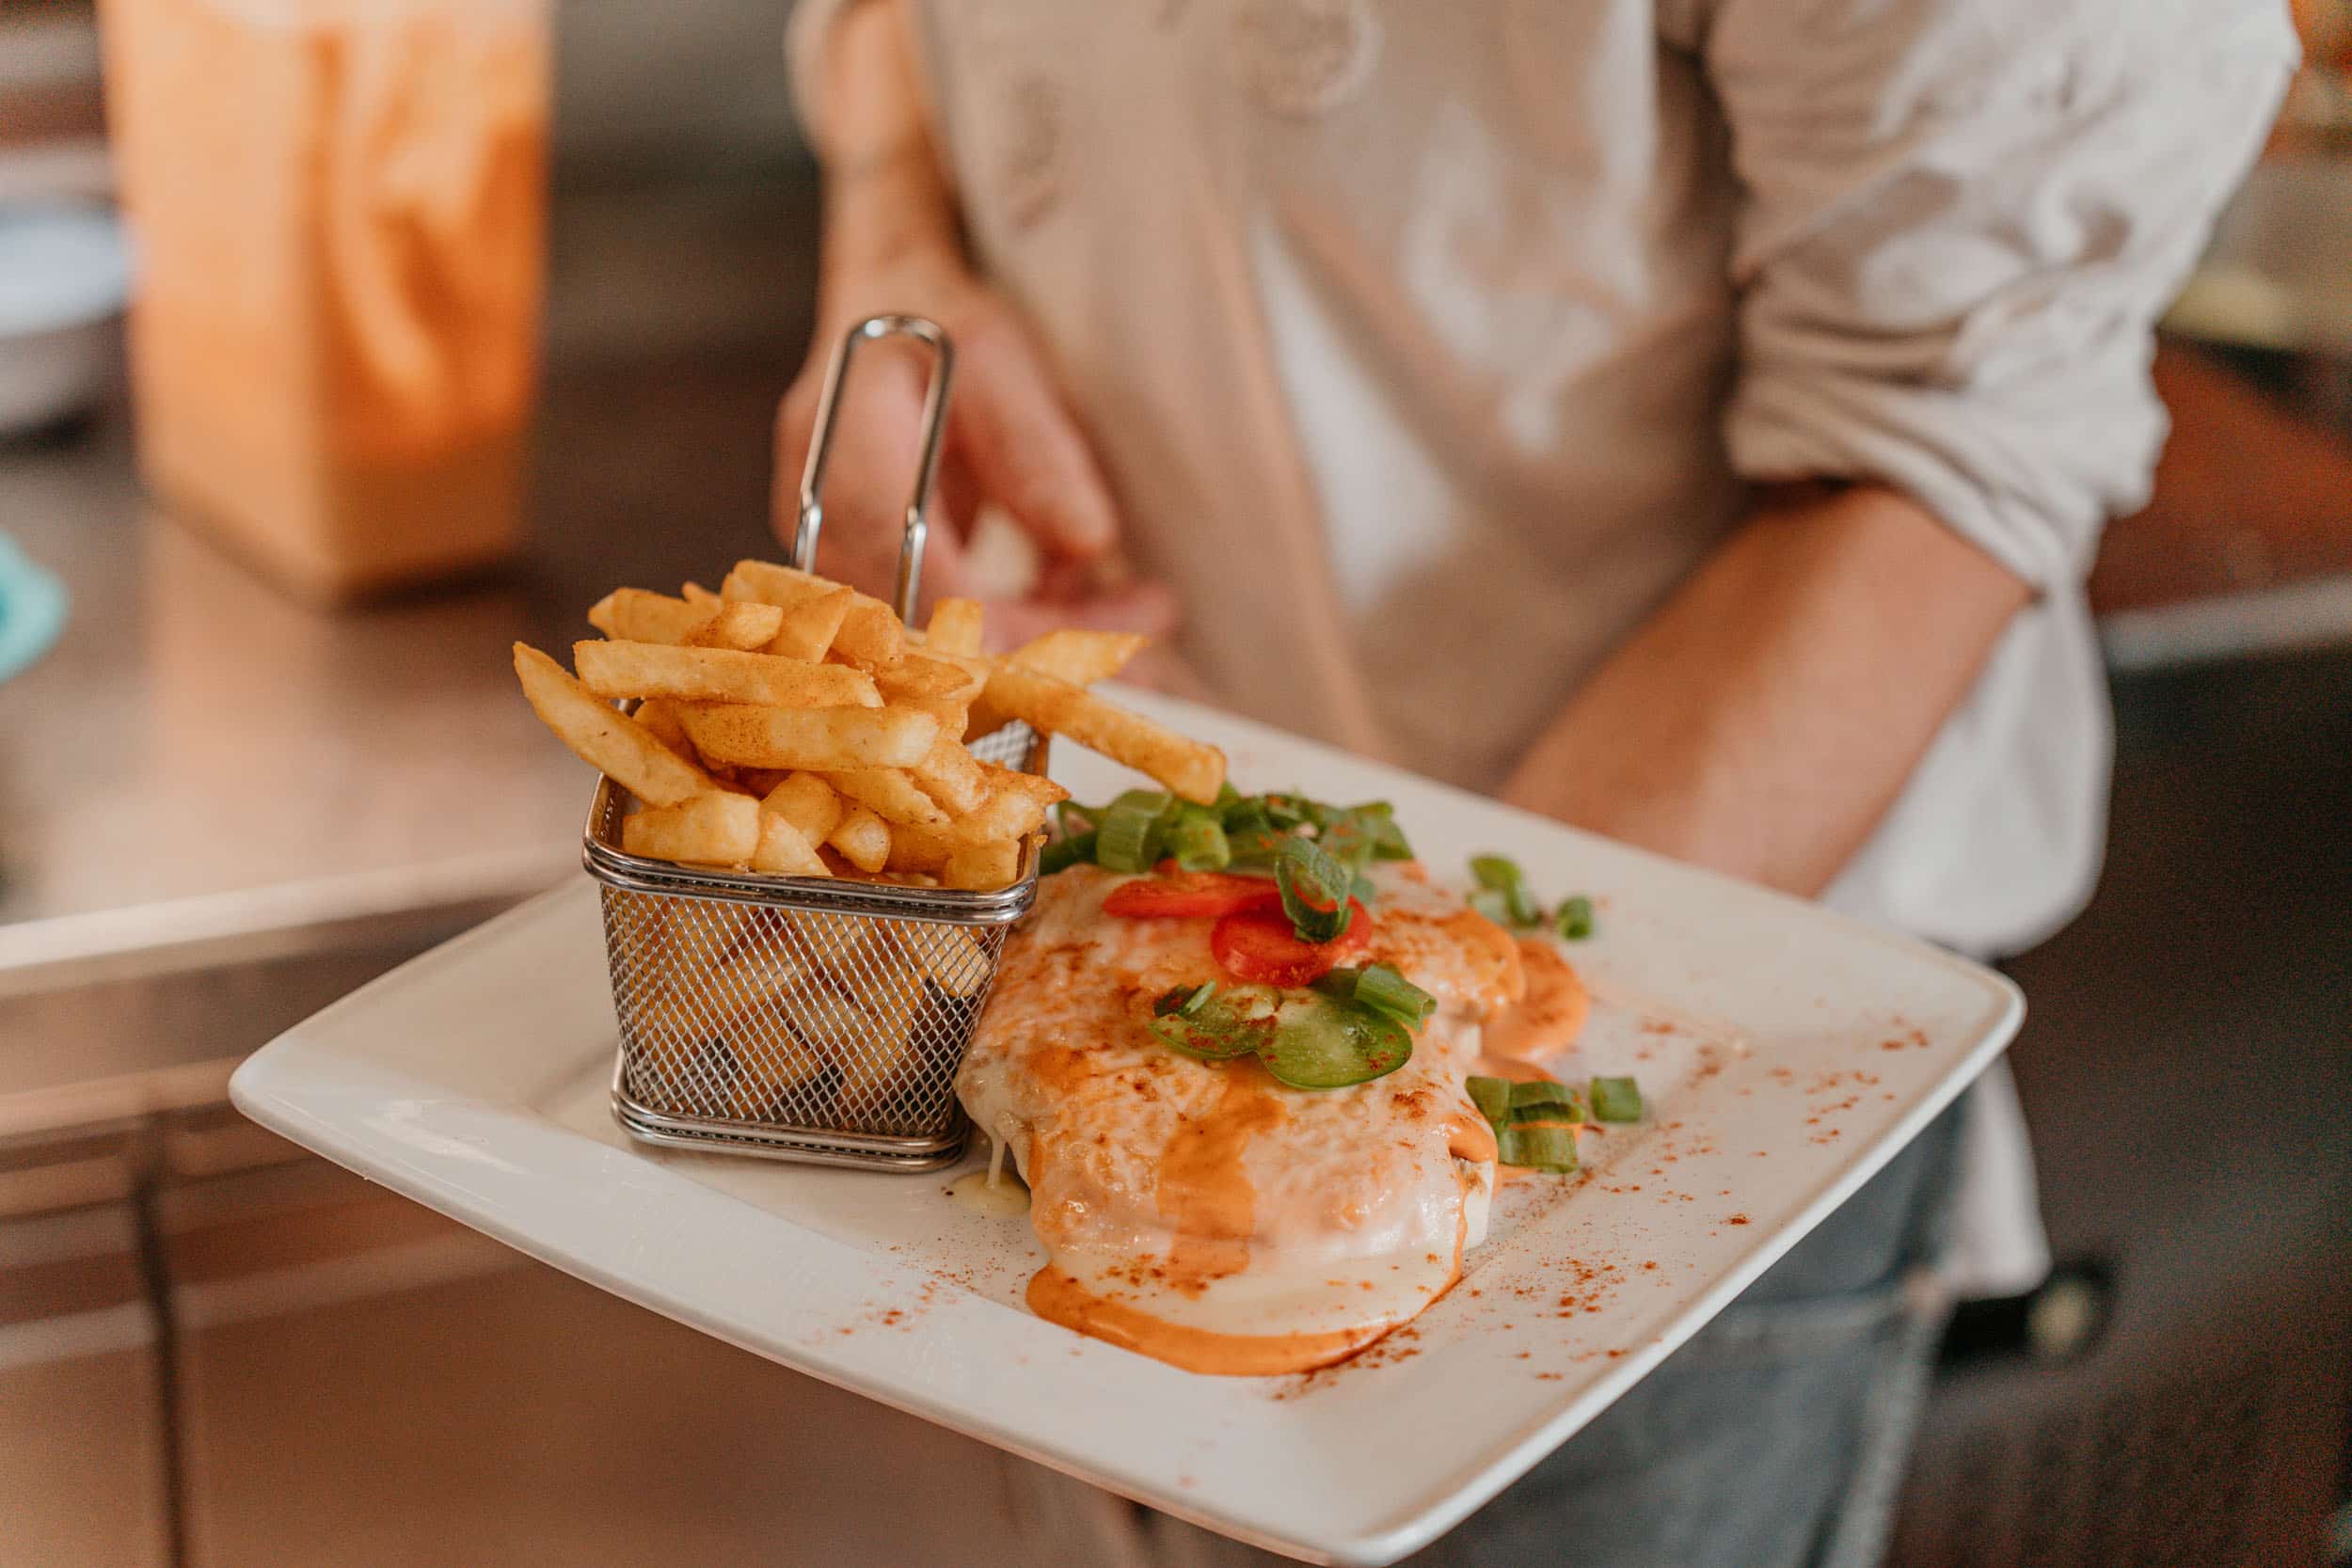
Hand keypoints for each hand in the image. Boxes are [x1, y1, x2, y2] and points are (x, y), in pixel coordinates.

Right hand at [772, 250, 1177, 646]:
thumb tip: (1090, 544)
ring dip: (1040, 637)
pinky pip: (936, 621)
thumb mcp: (997, 355)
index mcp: (845, 449)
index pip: (927, 582)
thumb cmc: (936, 317)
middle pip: (933, 627)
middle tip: (1151, 621)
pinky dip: (1014, 620)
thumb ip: (1034, 447)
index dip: (1021, 625)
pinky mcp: (856, 567)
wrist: (878, 297)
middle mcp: (818, 514)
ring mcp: (828, 548)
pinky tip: (1076, 591)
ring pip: (937, 638)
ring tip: (1135, 607)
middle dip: (1048, 643)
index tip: (1122, 624)